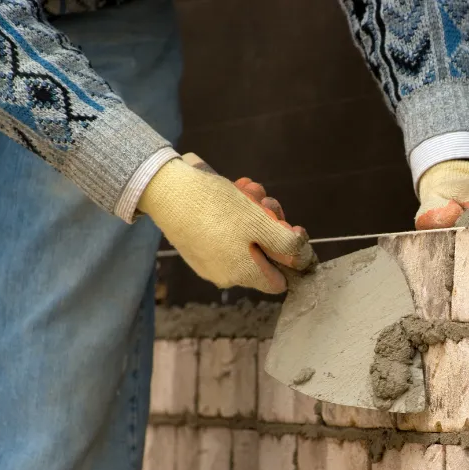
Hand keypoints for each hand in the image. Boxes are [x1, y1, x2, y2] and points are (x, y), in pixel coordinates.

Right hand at [138, 156, 315, 292]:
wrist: (165, 189)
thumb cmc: (217, 207)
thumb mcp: (261, 224)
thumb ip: (287, 245)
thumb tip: (303, 259)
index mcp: (244, 275)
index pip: (279, 281)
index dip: (290, 256)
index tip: (289, 229)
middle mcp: (226, 275)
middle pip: (264, 254)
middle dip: (269, 224)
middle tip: (264, 201)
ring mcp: (209, 260)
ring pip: (246, 237)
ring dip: (253, 212)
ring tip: (245, 189)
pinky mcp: (196, 243)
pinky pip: (225, 232)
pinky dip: (233, 212)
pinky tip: (231, 190)